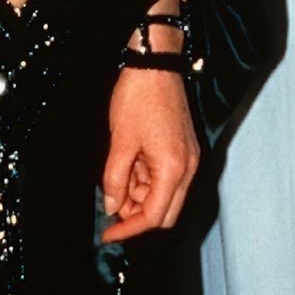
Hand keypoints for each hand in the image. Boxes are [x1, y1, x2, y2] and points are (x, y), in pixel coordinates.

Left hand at [100, 66, 199, 242]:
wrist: (155, 61)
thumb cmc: (138, 96)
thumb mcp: (120, 141)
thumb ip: (115, 179)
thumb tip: (111, 207)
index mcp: (174, 169)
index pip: (154, 216)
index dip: (129, 229)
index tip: (107, 233)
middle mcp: (187, 167)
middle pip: (165, 211)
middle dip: (137, 214)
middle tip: (111, 205)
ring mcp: (187, 157)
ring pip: (165, 194)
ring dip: (140, 193)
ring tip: (116, 175)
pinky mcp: (183, 147)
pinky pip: (166, 175)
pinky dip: (146, 177)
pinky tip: (129, 163)